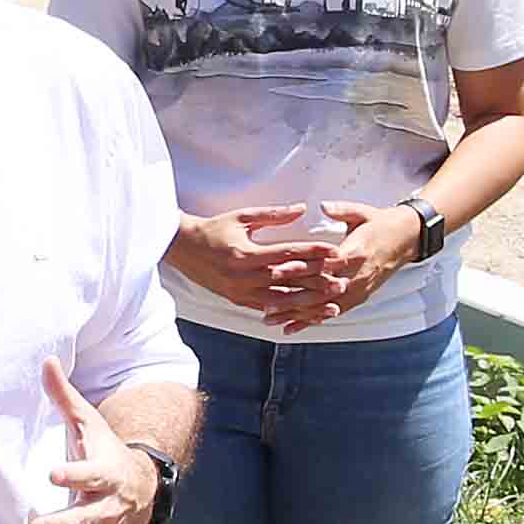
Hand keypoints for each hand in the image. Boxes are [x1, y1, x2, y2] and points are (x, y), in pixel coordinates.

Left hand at [16, 362, 162, 523]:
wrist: (142, 486)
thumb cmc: (107, 449)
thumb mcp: (90, 422)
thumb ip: (65, 397)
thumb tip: (47, 360)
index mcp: (109, 470)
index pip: (93, 473)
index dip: (76, 474)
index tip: (53, 474)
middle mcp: (109, 504)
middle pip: (87, 516)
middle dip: (63, 522)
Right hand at [166, 207, 336, 319]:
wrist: (181, 248)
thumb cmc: (213, 229)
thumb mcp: (242, 217)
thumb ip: (274, 215)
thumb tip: (302, 208)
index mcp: (246, 254)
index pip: (288, 254)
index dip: (314, 253)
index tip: (335, 252)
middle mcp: (244, 277)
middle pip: (289, 281)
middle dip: (318, 283)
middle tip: (342, 282)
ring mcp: (240, 292)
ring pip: (282, 302)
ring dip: (309, 304)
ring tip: (331, 306)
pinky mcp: (238, 300)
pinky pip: (268, 309)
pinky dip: (288, 312)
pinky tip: (306, 314)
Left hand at [252, 202, 424, 333]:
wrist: (407, 239)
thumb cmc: (380, 223)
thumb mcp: (361, 212)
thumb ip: (341, 210)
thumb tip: (322, 206)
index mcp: (357, 252)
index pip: (324, 264)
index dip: (300, 269)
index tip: (276, 271)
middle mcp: (358, 275)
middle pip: (320, 291)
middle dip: (292, 298)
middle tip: (265, 303)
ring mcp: (359, 290)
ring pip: (323, 307)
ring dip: (296, 314)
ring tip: (271, 319)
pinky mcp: (359, 298)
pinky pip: (332, 312)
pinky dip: (310, 320)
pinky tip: (291, 327)